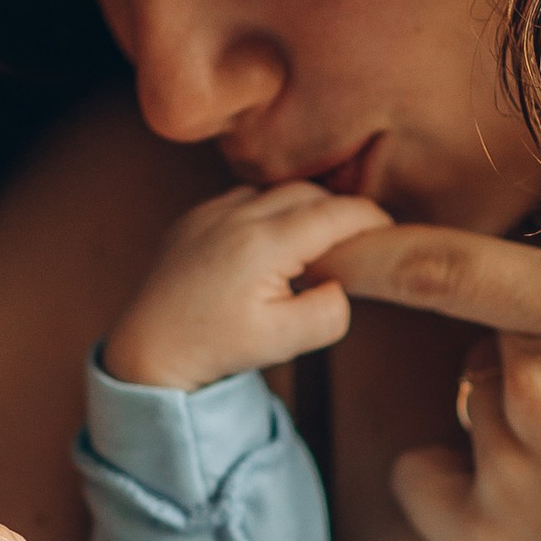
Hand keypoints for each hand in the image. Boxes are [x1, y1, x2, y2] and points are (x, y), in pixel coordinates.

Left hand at [104, 179, 390, 391]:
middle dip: (340, 211)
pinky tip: (270, 249)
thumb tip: (340, 283)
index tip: (390, 232)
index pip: (336, 213)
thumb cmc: (216, 347)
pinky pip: (244, 200)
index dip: (371, 219)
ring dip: (302, 210)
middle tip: (359, 241)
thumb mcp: (284, 342)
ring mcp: (210, 211)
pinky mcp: (194, 216)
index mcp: (263, 244)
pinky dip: (267, 214)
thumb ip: (329, 311)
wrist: (150, 348)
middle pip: (309, 192)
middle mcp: (236, 215)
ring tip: (314, 246)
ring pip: (276, 192)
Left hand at [329, 226, 540, 540]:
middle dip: (535, 360)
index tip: (334, 228)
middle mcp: (538, 387)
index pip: (452, 263)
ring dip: (513, 425)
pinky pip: (422, 485)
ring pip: (470, 413)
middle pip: (489, 345)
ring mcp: (503, 474)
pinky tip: (506, 498)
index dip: (377, 242)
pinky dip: (448, 481)